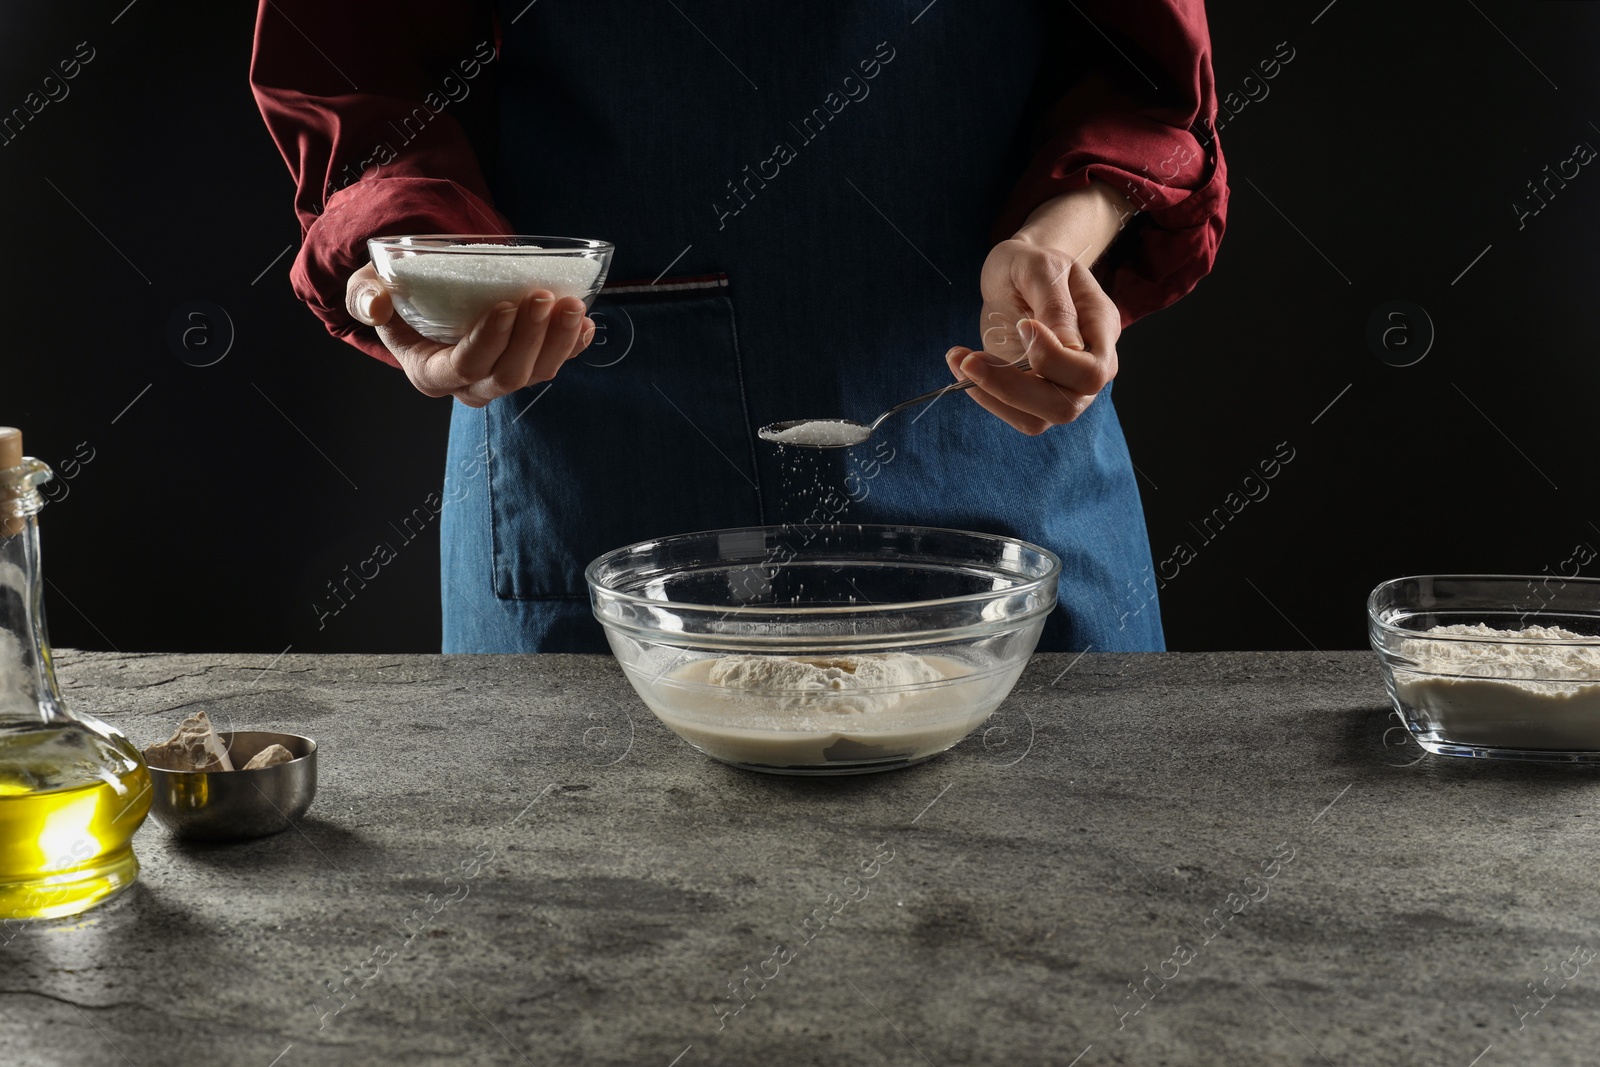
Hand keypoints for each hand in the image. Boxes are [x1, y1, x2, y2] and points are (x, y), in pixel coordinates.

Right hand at [345, 263, 596, 407]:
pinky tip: (585, 324)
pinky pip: (554, 363)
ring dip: (558, 341)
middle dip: (531, 338)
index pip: (465, 366)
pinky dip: (572, 346)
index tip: (509, 305)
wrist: (419, 296)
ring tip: (572, 305)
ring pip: (536, 373)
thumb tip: (378, 306)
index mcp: (430, 373)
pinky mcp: (525, 364)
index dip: (490, 340)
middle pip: (508, 375)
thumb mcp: (368, 287)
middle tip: (546, 297)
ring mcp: (500, 377)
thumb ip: (366, 296)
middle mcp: (469, 385)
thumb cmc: (394, 293)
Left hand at [946, 183, 1129, 434]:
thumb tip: (1062, 345)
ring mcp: (1062, 385)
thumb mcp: (1039, 267)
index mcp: (1101, 329)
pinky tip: (963, 367)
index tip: (1022, 325)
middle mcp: (1089, 365)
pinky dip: (985, 398)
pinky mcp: (1032, 394)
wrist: (1015, 273)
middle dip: (1013, 387)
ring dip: (994, 396)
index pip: (1093, 371)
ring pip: (1039, 419)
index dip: (1054, 359)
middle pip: (1067, 405)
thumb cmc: (1031, 264)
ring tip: (962, 360)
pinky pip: (1016, 416)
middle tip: (971, 358)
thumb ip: (1054, 303)